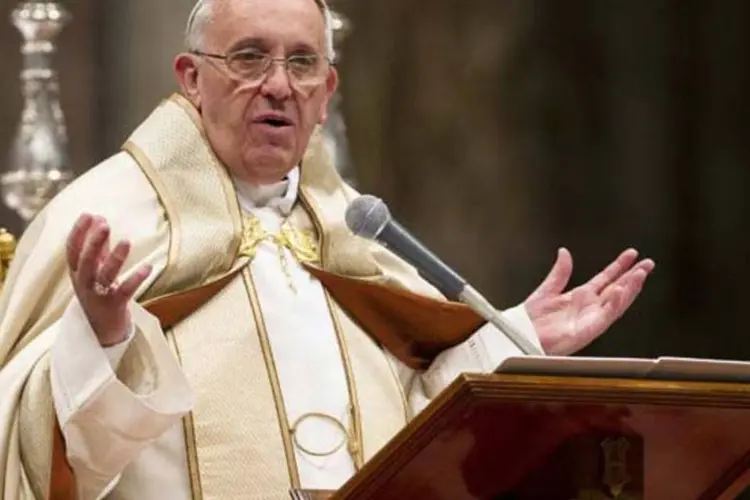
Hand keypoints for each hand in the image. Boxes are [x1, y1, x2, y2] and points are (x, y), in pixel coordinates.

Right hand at [66, 214, 152, 346]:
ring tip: (126, 241)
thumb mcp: (95, 268)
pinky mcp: (114, 305)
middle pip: (86, 261)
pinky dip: (136, 279)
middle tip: (105, 224)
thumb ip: (98, 245)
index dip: (79, 232)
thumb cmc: (98, 292)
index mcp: (77, 272)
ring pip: (104, 275)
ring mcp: (98, 295)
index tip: (88, 214)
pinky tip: (148, 267)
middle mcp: (84, 283)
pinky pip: (125, 291)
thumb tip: (99, 218)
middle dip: (94, 242)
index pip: (72, 249)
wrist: (101, 329)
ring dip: (115, 258)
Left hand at [524, 248, 654, 355]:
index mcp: (579, 297)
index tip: (631, 254)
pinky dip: (614, 304)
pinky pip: (605, 317)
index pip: (605, 278)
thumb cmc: (530, 320)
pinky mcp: (587, 331)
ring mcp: (590, 319)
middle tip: (648, 263)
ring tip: (641, 274)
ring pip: (616, 302)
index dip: (618, 266)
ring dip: (630, 289)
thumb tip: (564, 252)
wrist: (520, 336)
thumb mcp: (546, 289)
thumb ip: (559, 272)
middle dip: (633, 277)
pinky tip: (620, 291)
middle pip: (617, 289)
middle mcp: (588, 308)